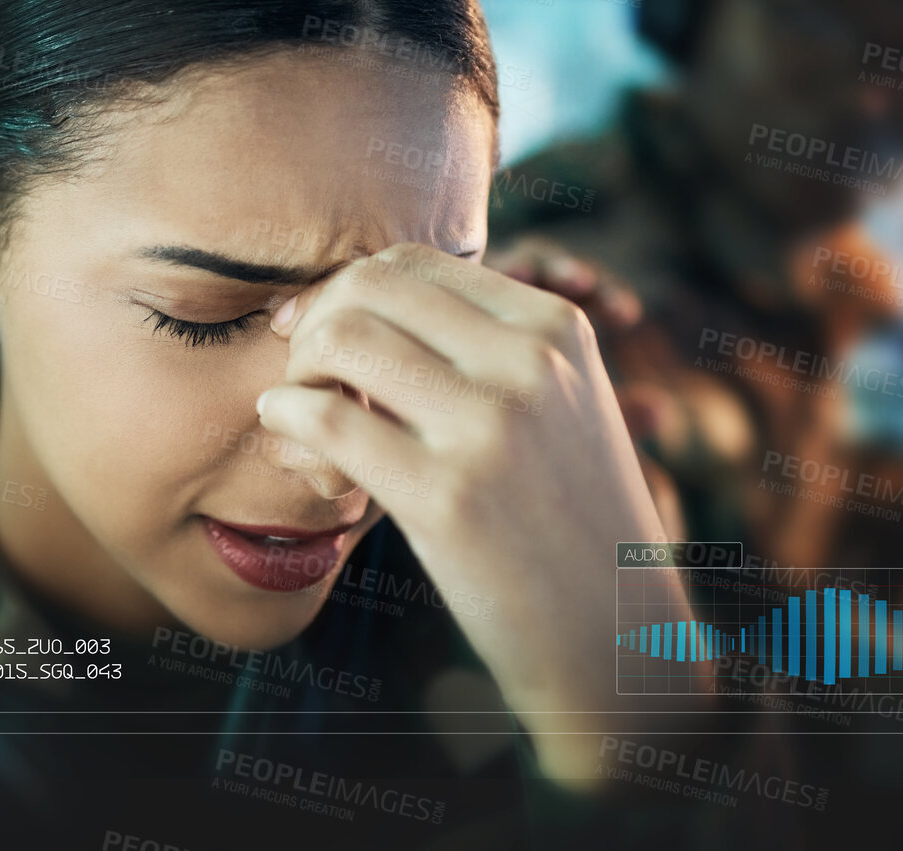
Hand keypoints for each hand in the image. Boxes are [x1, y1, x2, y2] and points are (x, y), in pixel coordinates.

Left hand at [254, 243, 693, 780]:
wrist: (615, 641)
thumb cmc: (567, 523)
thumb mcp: (561, 407)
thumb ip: (487, 348)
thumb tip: (357, 300)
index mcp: (556, 328)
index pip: (416, 262)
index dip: (348, 288)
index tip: (318, 329)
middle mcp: (528, 362)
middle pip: (371, 285)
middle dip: (316, 320)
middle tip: (302, 371)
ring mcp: (489, 426)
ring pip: (342, 339)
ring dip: (299, 372)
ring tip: (302, 417)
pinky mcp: (444, 495)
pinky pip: (325, 420)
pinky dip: (286, 420)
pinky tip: (289, 442)